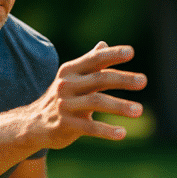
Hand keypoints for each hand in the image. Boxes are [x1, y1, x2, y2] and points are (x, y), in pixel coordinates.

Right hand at [30, 42, 146, 148]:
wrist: (33, 124)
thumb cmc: (61, 99)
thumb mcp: (72, 79)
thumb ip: (89, 63)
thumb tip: (103, 43)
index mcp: (70, 71)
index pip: (94, 59)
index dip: (112, 55)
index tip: (131, 52)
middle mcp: (66, 85)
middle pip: (99, 79)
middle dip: (123, 79)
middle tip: (143, 81)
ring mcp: (64, 105)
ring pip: (96, 102)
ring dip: (120, 106)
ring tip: (139, 110)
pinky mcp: (64, 125)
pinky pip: (90, 127)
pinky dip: (107, 130)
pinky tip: (122, 133)